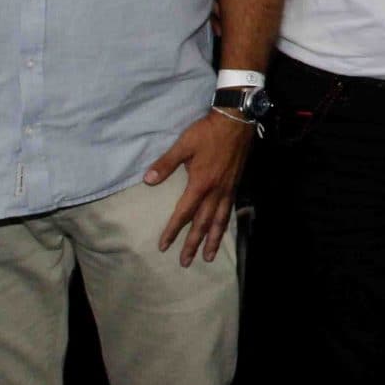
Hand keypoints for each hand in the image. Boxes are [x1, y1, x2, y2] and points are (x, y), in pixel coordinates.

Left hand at [145, 111, 253, 265]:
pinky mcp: (235, 184)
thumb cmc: (207, 132)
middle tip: (186, 262)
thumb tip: (148, 180)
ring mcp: (227, 189)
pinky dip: (224, 225)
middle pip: (203, 224)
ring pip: (220, 221)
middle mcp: (215, 192)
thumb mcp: (184, 145)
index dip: (173, 230)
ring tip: (209, 257)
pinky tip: (222, 230)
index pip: (184, 213)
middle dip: (193, 244)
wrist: (236, 121)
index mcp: (200, 184)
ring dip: (213, 241)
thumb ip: (166, 164)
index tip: (164, 246)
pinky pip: (229, 211)